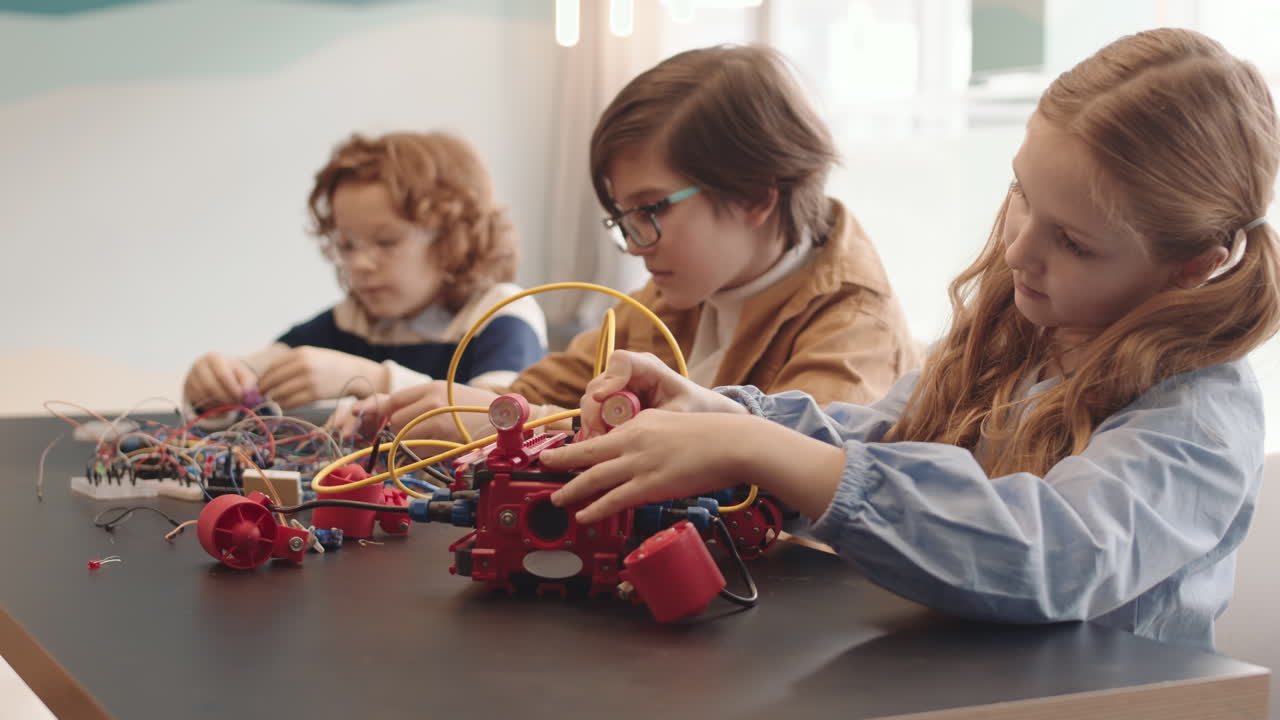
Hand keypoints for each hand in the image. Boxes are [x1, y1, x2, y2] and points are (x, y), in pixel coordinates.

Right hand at [184, 352, 257, 410]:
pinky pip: (198, 402)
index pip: (222, 374)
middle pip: (210, 386)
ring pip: (203, 396)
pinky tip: (221, 406)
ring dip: (218, 404)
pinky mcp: (187, 388)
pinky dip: (210, 407)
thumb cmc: (234, 373)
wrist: (218, 372)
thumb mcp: (244, 374)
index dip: (232, 388)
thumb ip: (248, 382)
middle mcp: (199, 365)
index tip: (241, 397)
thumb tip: (245, 393)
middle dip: (225, 398)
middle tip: (236, 404)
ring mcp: (191, 376)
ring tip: (230, 405)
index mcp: (214, 358)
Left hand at [258, 346, 384, 408]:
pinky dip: (285, 405)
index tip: (260, 384)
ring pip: (281, 392)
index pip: (273, 367)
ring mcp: (309, 380)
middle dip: (265, 389)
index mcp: (301, 353)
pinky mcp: (315, 394)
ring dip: (274, 398)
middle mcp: (304, 365)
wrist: (355, 374)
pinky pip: (292, 402)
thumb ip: (293, 362)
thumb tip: (268, 376)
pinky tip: (284, 406)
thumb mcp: (313, 356)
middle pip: (274, 380)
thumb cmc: (331, 366)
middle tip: (262, 395)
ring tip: (273, 401)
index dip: (264, 377)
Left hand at [330, 381, 501, 442]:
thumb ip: (423, 406)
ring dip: (402, 449)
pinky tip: (427, 457)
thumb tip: (392, 420)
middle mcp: (429, 402)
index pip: (389, 400)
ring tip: (413, 450)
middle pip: (391, 421)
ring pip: (401, 439)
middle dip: (388, 434)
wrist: (512, 421)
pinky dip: (416, 460)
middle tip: (387, 444)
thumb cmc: (484, 412)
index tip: (359, 423)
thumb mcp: (450, 398)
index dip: (372, 414)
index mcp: (430, 389)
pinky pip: (417, 455)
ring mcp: (435, 422)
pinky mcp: (443, 442)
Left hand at [543, 409, 846, 522]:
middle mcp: (634, 439)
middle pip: (587, 451)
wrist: (733, 442)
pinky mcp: (650, 484)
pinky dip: (595, 508)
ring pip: (594, 477)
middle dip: (562, 460)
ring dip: (572, 489)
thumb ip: (657, 439)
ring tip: (557, 498)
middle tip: (545, 465)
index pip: (604, 434)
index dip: (582, 445)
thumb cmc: (714, 437)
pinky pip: (614, 499)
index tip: (569, 451)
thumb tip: (647, 457)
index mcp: (641, 422)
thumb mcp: (677, 427)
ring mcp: (640, 462)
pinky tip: (585, 515)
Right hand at [579, 350, 743, 437]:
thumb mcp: (681, 414)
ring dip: (593, 423)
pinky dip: (596, 429)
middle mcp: (628, 373)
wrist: (698, 412)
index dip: (610, 378)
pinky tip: (602, 445)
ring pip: (592, 400)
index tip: (603, 399)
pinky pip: (594, 413)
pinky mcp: (611, 401)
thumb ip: (659, 421)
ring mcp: (617, 386)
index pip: (621, 361)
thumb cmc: (694, 408)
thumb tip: (629, 434)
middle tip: (598, 438)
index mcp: (648, 367)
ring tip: (601, 445)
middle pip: (598, 384)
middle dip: (595, 413)